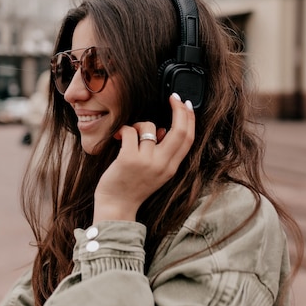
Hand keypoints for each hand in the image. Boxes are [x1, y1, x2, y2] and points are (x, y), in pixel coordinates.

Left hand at [93, 93, 195, 222]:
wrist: (116, 207)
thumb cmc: (132, 187)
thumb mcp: (154, 172)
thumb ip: (161, 152)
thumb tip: (161, 129)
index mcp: (171, 168)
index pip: (188, 139)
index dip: (189, 118)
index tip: (186, 104)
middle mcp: (162, 165)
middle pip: (179, 131)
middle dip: (179, 109)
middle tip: (173, 97)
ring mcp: (146, 162)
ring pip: (149, 127)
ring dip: (139, 124)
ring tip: (130, 134)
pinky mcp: (128, 159)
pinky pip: (130, 131)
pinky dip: (124, 130)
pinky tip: (118, 137)